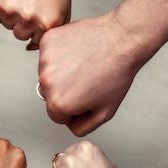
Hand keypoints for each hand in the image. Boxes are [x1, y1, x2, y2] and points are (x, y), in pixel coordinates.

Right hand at [0, 0, 70, 47]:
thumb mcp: (62, 10)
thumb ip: (51, 33)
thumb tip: (30, 48)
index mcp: (48, 25)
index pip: (36, 41)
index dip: (37, 26)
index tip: (40, 9)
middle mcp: (30, 21)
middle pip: (20, 35)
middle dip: (24, 22)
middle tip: (30, 0)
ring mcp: (12, 12)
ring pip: (7, 25)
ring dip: (11, 14)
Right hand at [37, 13, 142, 135]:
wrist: (122, 40)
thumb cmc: (117, 74)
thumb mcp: (105, 113)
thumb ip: (82, 127)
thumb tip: (70, 125)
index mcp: (58, 104)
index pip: (56, 116)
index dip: (73, 109)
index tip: (85, 96)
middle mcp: (46, 82)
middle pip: (50, 94)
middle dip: (66, 90)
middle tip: (87, 79)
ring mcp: (45, 60)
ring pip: (49, 73)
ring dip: (62, 71)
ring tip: (84, 64)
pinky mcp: (48, 41)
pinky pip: (50, 53)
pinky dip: (61, 53)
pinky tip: (78, 51)